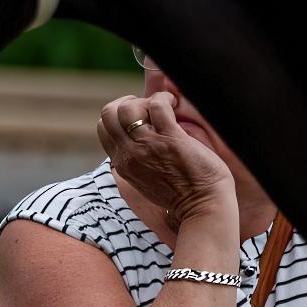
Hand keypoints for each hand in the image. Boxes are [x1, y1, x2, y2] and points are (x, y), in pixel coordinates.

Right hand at [97, 93, 232, 229]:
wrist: (202, 207)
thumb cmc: (181, 194)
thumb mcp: (144, 180)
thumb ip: (135, 161)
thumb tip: (137, 140)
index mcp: (122, 163)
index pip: (103, 128)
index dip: (117, 115)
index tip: (136, 117)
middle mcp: (129, 154)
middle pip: (108, 114)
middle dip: (125, 103)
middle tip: (146, 106)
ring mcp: (148, 146)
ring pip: (127, 108)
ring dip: (144, 101)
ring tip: (163, 105)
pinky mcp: (170, 139)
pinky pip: (157, 106)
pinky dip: (164, 99)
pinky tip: (174, 104)